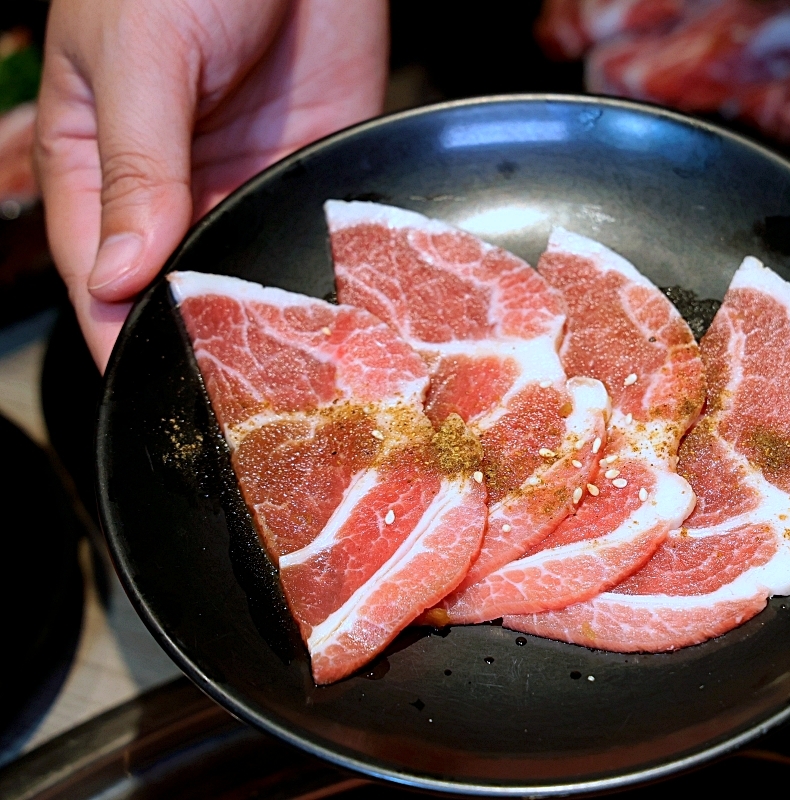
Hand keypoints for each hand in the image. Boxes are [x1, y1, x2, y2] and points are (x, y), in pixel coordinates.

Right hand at [36, 0, 388, 368]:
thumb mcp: (140, 60)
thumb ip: (136, 167)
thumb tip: (120, 276)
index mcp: (100, 159)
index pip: (99, 271)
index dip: (118, 334)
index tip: (148, 394)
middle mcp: (171, 182)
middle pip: (175, 284)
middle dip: (198, 338)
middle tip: (233, 402)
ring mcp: (243, 177)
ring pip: (243, 268)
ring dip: (263, 318)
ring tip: (289, 380)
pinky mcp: (309, 165)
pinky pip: (309, 232)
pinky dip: (321, 273)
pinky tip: (337, 318)